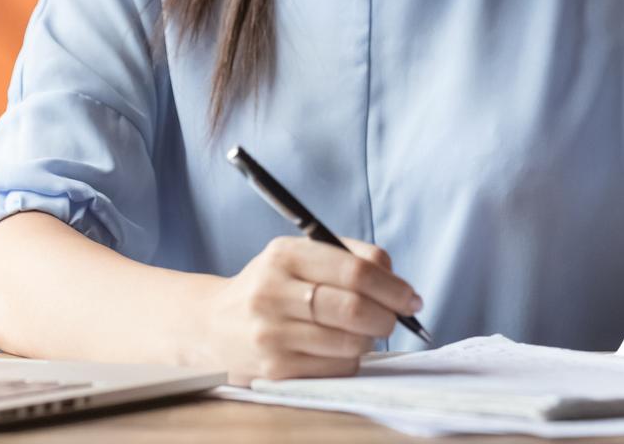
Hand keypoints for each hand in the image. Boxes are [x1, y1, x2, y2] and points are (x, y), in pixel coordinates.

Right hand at [201, 236, 422, 384]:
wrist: (212, 326)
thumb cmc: (270, 288)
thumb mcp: (297, 257)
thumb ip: (346, 257)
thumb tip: (395, 279)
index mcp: (284, 255)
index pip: (354, 270)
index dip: (392, 286)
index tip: (411, 297)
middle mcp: (273, 292)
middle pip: (355, 308)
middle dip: (388, 316)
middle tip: (394, 318)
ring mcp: (272, 334)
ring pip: (350, 342)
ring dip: (369, 339)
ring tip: (360, 331)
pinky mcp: (275, 369)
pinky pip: (336, 367)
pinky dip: (349, 359)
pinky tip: (336, 348)